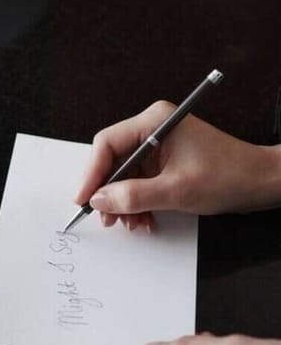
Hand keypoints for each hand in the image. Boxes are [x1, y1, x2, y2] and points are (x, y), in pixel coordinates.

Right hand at [75, 101, 280, 229]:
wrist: (260, 182)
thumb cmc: (228, 176)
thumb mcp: (176, 191)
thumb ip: (134, 196)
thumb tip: (99, 199)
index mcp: (155, 121)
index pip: (107, 143)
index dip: (92, 173)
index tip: (84, 198)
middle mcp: (154, 128)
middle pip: (114, 159)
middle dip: (109, 191)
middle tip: (106, 217)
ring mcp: (159, 145)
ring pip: (125, 174)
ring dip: (124, 201)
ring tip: (130, 223)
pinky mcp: (165, 161)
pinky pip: (140, 181)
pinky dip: (138, 201)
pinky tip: (143, 219)